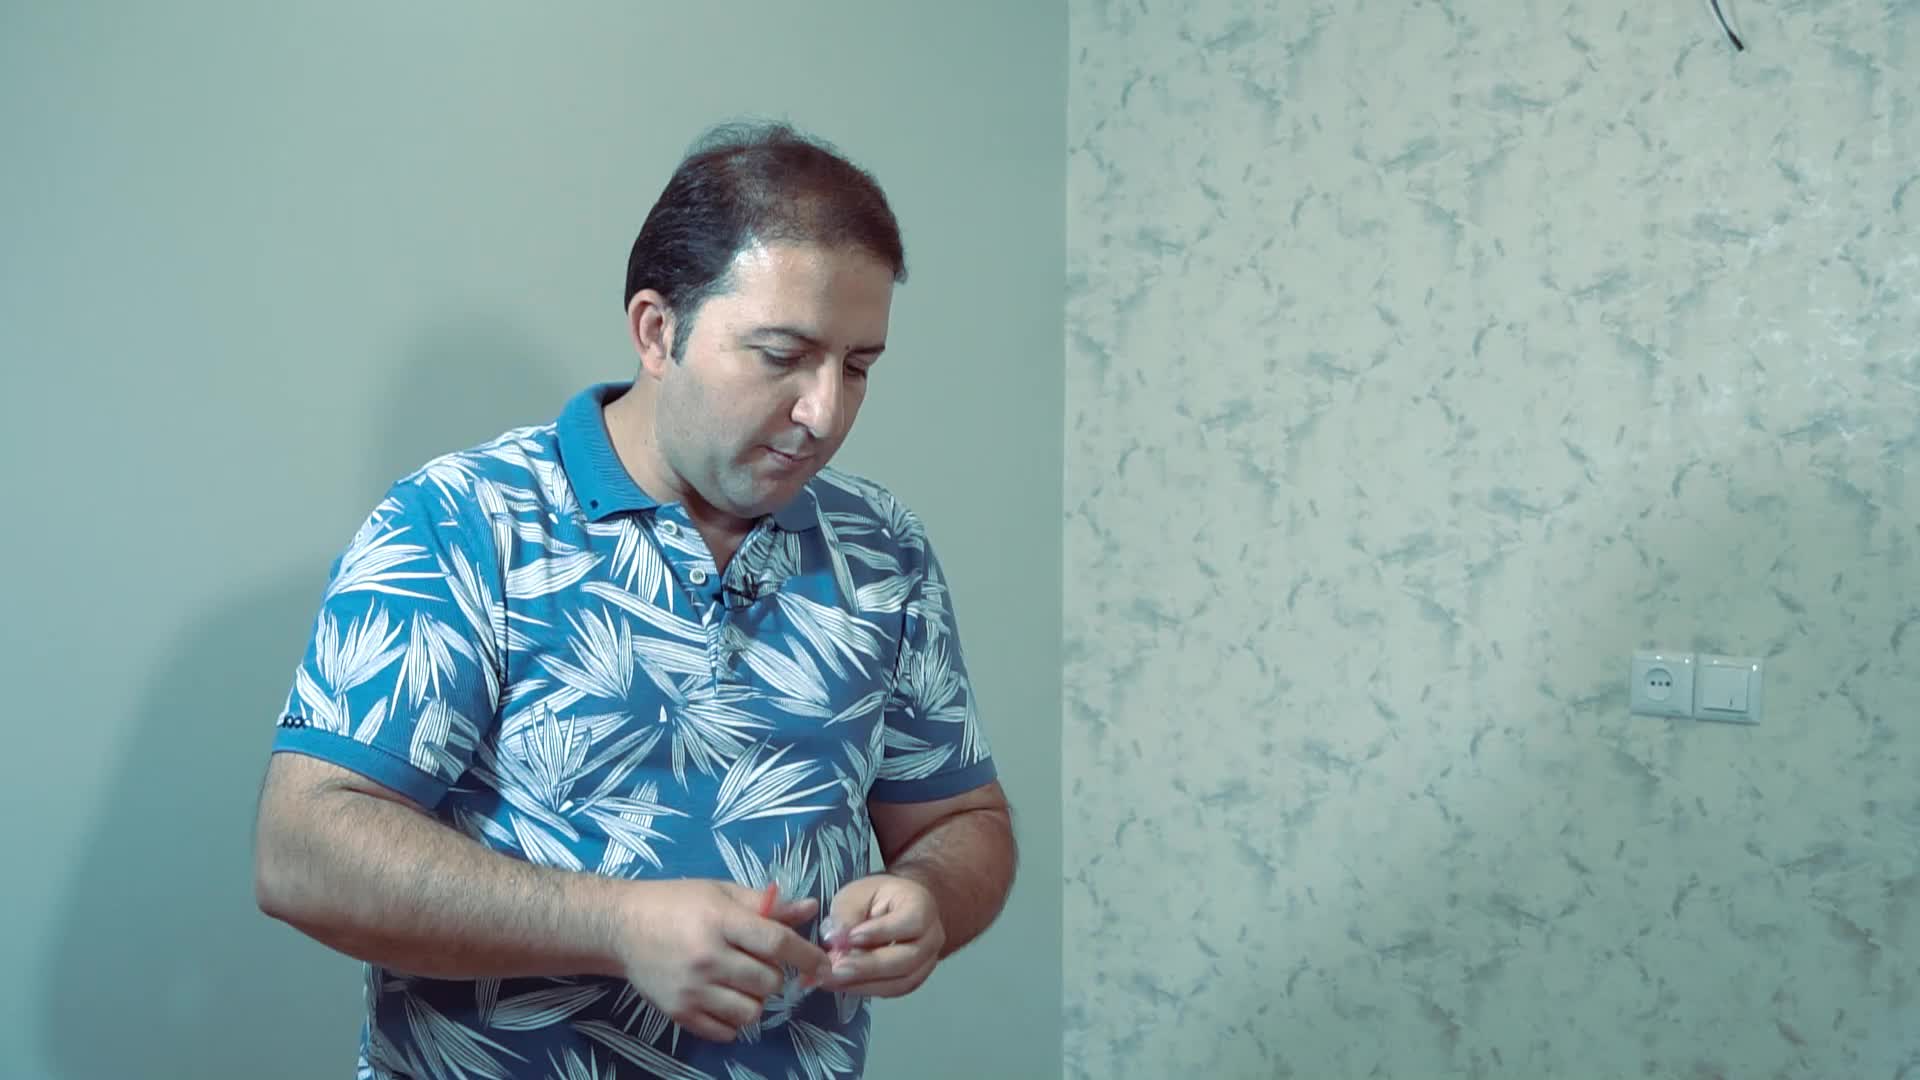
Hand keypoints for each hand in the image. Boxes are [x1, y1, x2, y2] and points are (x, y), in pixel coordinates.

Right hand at [611, 880, 832, 1042]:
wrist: (621, 926)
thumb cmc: (677, 903)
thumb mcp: (722, 892)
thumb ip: (766, 905)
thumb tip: (810, 908)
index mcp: (721, 921)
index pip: (777, 943)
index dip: (807, 956)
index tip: (823, 964)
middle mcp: (707, 958)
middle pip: (768, 982)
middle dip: (773, 975)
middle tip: (758, 963)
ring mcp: (691, 989)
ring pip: (751, 1012)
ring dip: (755, 999)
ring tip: (740, 983)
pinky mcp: (678, 1012)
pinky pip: (725, 1031)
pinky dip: (733, 1021)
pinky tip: (724, 1000)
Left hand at [818, 873, 945, 997]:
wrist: (892, 911)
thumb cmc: (875, 899)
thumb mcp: (856, 895)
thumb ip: (846, 914)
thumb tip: (835, 939)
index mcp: (922, 906)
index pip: (911, 922)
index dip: (881, 932)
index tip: (851, 938)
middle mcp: (932, 937)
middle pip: (907, 958)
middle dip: (869, 966)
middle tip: (837, 968)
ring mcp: (927, 962)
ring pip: (901, 981)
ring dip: (865, 983)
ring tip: (835, 979)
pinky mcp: (914, 979)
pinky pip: (894, 990)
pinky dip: (867, 990)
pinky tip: (844, 985)